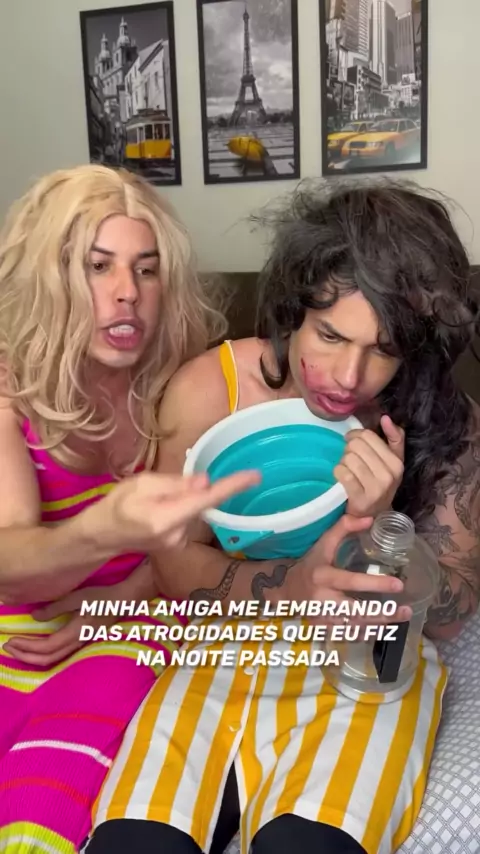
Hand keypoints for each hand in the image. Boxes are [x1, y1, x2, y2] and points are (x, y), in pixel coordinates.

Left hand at [3, 565, 154, 666]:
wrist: (124, 602)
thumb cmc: (102, 597)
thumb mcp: (77, 597)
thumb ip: (55, 608)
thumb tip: (34, 617)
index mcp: (75, 632)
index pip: (45, 647)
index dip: (26, 647)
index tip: (10, 641)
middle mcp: (76, 643)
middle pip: (46, 659)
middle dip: (25, 656)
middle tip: (8, 647)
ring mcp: (80, 644)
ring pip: (52, 659)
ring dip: (32, 657)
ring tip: (18, 649)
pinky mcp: (81, 641)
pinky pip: (58, 655)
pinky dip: (43, 654)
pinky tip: (36, 648)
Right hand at [85, 469, 260, 553]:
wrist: (102, 534)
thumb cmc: (117, 504)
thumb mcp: (142, 483)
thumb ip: (175, 484)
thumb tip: (205, 482)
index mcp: (166, 518)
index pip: (207, 500)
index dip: (232, 487)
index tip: (255, 476)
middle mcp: (177, 535)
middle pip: (200, 504)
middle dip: (190, 489)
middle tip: (158, 488)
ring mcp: (179, 543)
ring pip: (193, 510)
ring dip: (182, 499)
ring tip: (151, 500)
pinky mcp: (179, 543)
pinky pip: (187, 518)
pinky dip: (179, 508)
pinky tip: (157, 510)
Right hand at [289, 514, 411, 626]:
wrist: (285, 591)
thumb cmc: (309, 564)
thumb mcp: (323, 544)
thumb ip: (343, 527)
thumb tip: (369, 519)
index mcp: (323, 576)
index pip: (352, 581)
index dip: (375, 583)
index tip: (398, 585)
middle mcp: (322, 600)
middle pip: (356, 611)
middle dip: (383, 613)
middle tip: (405, 611)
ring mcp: (322, 618)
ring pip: (355, 626)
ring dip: (379, 625)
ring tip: (401, 618)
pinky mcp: (323, 629)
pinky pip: (349, 635)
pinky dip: (367, 633)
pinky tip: (383, 629)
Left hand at [333, 415, 403, 516]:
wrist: (373, 515)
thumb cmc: (380, 483)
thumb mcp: (392, 462)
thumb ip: (395, 439)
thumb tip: (386, 418)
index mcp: (397, 463)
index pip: (368, 436)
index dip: (355, 435)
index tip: (351, 441)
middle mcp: (388, 476)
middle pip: (356, 446)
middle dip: (349, 450)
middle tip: (350, 459)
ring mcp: (375, 489)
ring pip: (348, 459)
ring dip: (343, 462)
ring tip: (347, 470)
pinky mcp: (360, 500)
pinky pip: (342, 473)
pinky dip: (338, 473)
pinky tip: (342, 478)